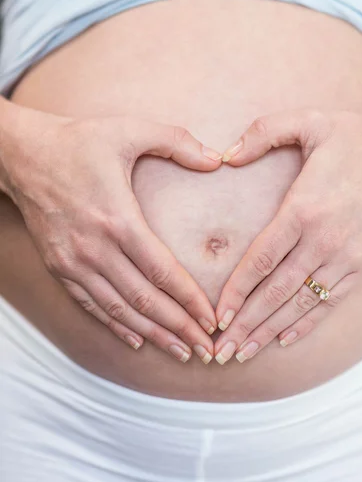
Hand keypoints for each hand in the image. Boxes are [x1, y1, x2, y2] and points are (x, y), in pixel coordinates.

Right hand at [5, 104, 221, 363]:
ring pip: (119, 309)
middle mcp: (94, 248)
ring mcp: (73, 261)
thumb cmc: (80, 141)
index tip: (213, 320)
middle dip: (179, 328)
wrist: (23, 154)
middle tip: (207, 350)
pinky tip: (136, 339)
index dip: (190, 300)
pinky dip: (115, 325)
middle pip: (144, 299)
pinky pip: (91, 305)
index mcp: (117, 218)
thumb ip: (177, 141)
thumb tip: (218, 161)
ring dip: (152, 334)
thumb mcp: (130, 129)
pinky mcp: (59, 266)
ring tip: (181, 351)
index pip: (162, 271)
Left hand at [214, 109, 361, 363]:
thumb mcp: (309, 121)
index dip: (235, 293)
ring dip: (270, 331)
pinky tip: (284, 339)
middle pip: (276, 292)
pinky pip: (331, 303)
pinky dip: (307, 324)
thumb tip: (225, 156)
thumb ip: (263, 133)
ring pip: (301, 304)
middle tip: (219, 351)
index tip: (215, 316)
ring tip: (244, 353)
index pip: (260, 261)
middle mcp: (324, 240)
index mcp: (303, 208)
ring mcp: (346, 257)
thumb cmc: (356, 137)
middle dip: (245, 324)